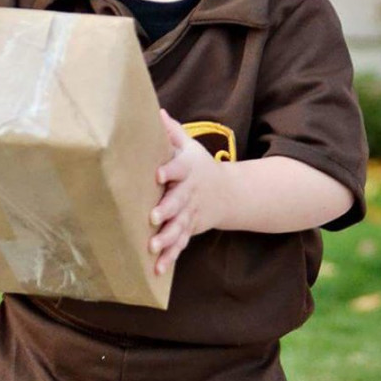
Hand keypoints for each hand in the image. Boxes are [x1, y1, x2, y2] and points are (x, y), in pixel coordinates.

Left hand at [149, 110, 226, 274]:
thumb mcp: (190, 146)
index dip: (169, 170)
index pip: (179, 168)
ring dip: (167, 238)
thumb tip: (155, 111)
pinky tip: (158, 269)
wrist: (228, 193)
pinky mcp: (190, 229)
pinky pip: (180, 244)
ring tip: (153, 247)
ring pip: (179, 226)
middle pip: (179, 201)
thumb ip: (172, 132)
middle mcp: (190, 193)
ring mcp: (191, 214)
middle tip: (153, 217)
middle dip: (167, 210)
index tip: (158, 174)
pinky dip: (170, 257)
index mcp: (188, 170)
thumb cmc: (201, 166)